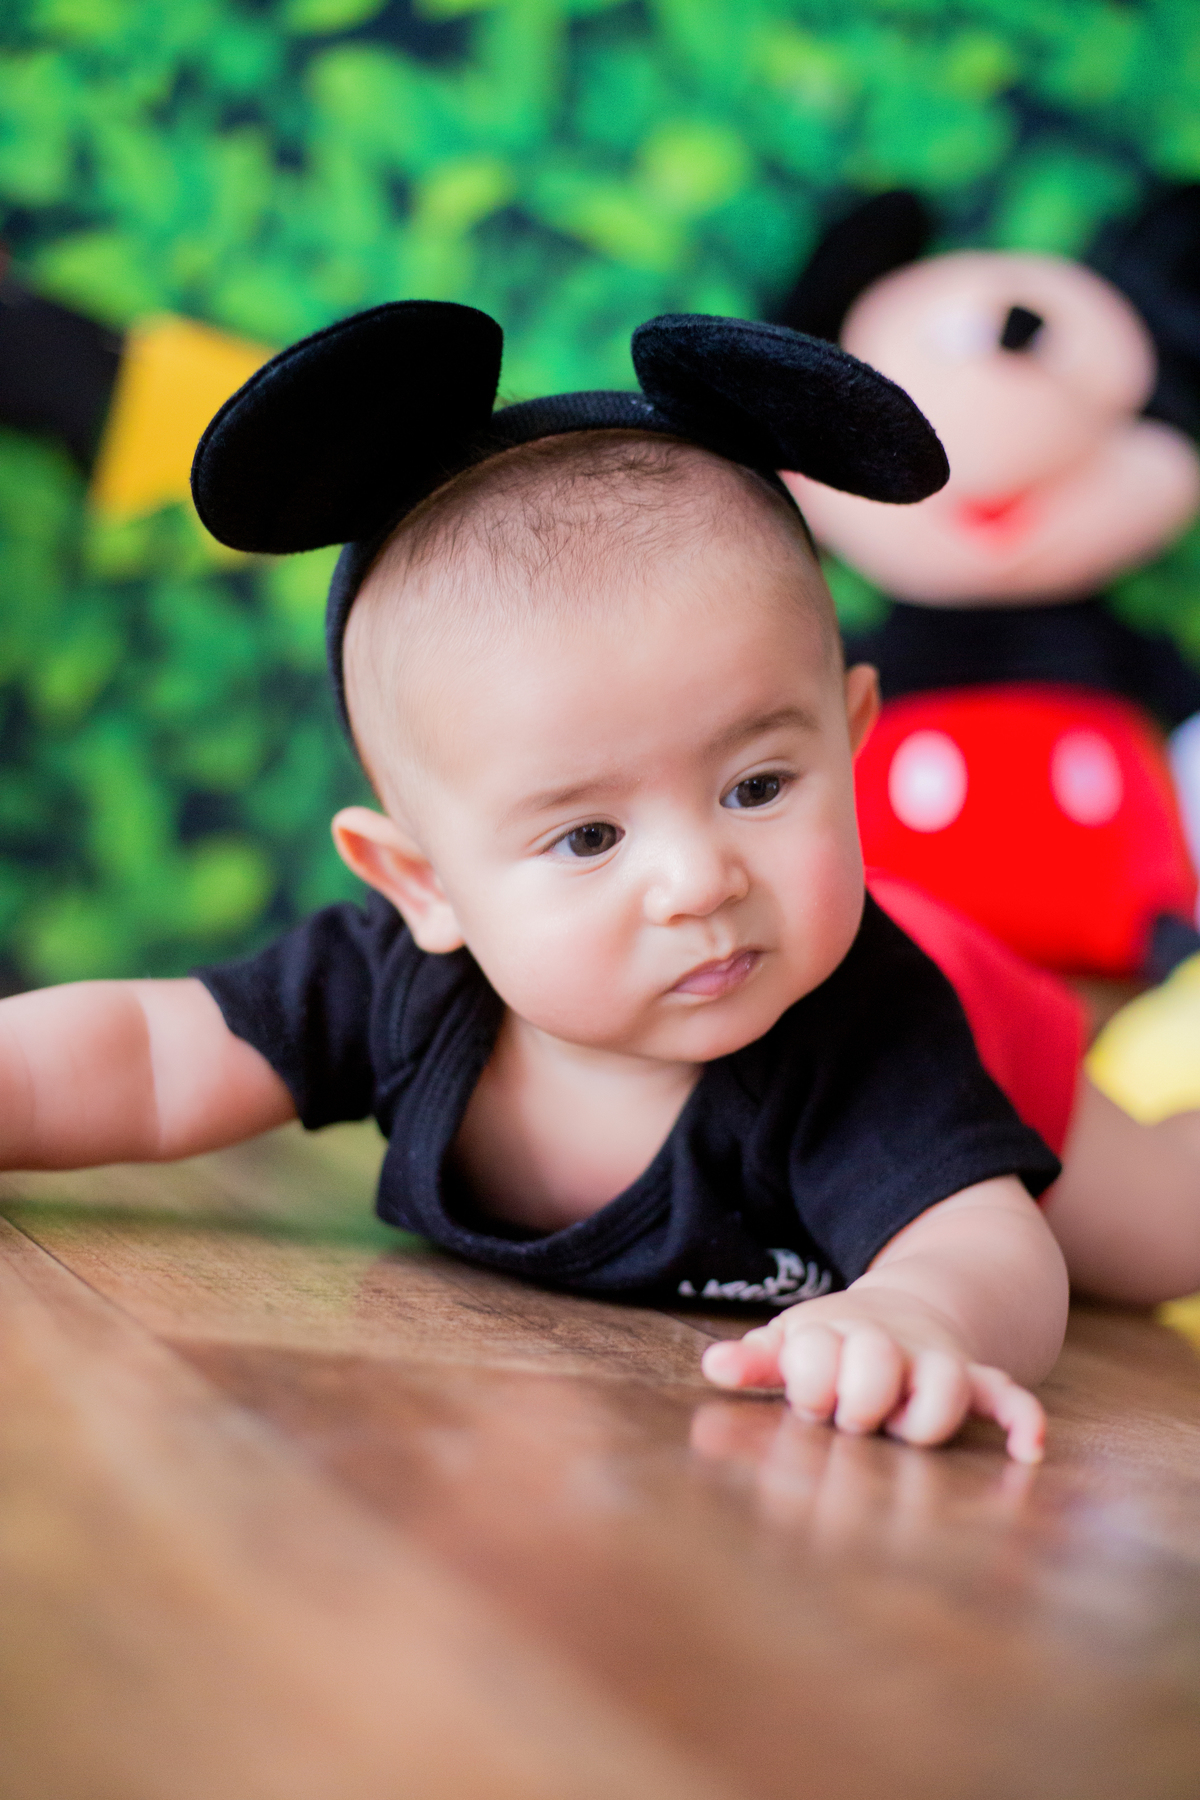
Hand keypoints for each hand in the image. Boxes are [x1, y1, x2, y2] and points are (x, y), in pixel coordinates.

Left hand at [700, 1293, 1045, 1463]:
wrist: (903, 1314)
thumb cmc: (834, 1343)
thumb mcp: (793, 1344)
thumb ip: (758, 1359)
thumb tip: (713, 1367)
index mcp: (838, 1334)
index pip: (817, 1355)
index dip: (808, 1379)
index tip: (806, 1396)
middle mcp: (890, 1347)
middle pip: (879, 1366)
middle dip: (859, 1398)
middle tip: (849, 1419)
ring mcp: (933, 1364)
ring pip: (945, 1384)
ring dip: (924, 1413)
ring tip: (904, 1431)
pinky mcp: (970, 1382)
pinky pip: (1005, 1396)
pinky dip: (1021, 1419)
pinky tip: (1027, 1453)